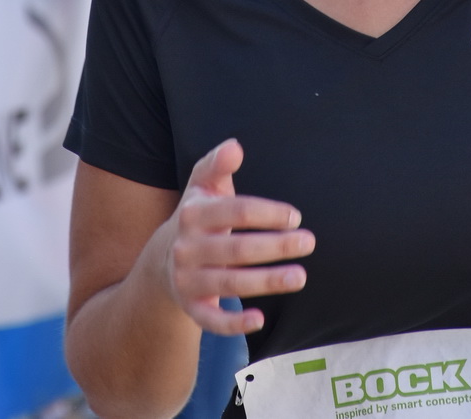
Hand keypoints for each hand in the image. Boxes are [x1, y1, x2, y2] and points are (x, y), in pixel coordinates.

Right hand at [160, 140, 314, 335]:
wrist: (161, 261)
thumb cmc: (198, 217)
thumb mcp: (202, 188)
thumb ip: (216, 165)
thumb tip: (234, 146)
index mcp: (192, 214)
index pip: (234, 211)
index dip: (267, 213)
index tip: (296, 216)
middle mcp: (187, 248)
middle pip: (235, 249)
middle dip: (275, 246)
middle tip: (309, 242)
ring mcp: (187, 280)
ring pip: (229, 283)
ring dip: (266, 281)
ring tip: (300, 277)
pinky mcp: (191, 308)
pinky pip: (211, 321)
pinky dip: (233, 324)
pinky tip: (260, 319)